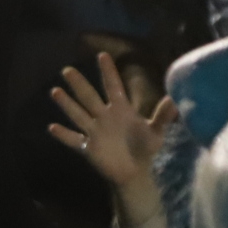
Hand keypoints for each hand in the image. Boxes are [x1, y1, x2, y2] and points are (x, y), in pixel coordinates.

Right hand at [47, 51, 172, 190]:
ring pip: (78, 114)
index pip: (113, 86)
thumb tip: (176, 100)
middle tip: (67, 70)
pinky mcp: (88, 148)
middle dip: (79, 84)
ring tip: (55, 91)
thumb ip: (163, 116)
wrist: (135, 173)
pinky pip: (73, 139)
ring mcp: (94, 131)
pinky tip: (52, 127)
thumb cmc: (144, 148)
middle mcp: (104, 116)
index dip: (108, 71)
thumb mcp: (156, 132)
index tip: (102, 55)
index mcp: (120, 109)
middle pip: (89, 97)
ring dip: (67, 104)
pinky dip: (63, 134)